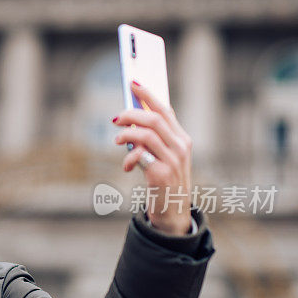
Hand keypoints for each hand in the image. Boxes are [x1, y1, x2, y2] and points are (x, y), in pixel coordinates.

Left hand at [112, 81, 192, 235]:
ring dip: (127, 134)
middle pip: (154, 118)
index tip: (133, 84)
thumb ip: (151, 140)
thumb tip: (128, 121)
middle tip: (115, 119)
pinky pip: (141, 156)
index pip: (166, 110)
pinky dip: (129, 158)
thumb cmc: (163, 182)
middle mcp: (181, 147)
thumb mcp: (162, 158)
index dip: (148, 96)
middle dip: (131, 114)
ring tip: (116, 141)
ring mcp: (173, 160)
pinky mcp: (162, 174)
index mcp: (182, 139)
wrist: (172, 213)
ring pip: (147, 133)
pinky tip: (127, 166)